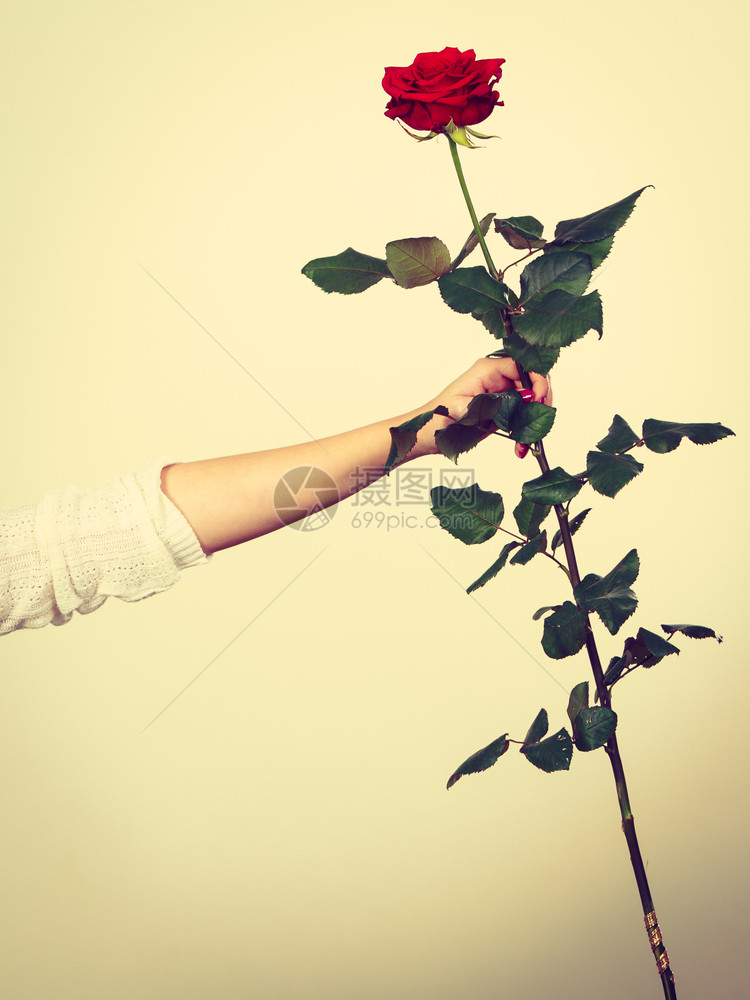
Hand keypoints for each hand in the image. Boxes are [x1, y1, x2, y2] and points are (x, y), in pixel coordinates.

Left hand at [418, 356, 550, 458]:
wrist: (427, 434)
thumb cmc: (437, 417)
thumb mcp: (461, 409)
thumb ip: (492, 402)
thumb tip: (522, 398)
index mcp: (487, 370)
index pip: (523, 365)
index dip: (537, 379)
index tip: (539, 399)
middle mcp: (497, 378)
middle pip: (532, 381)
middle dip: (542, 400)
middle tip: (541, 420)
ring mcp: (501, 394)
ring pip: (530, 401)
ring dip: (535, 420)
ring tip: (528, 440)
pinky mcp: (502, 411)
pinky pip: (522, 417)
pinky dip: (525, 432)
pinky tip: (521, 447)